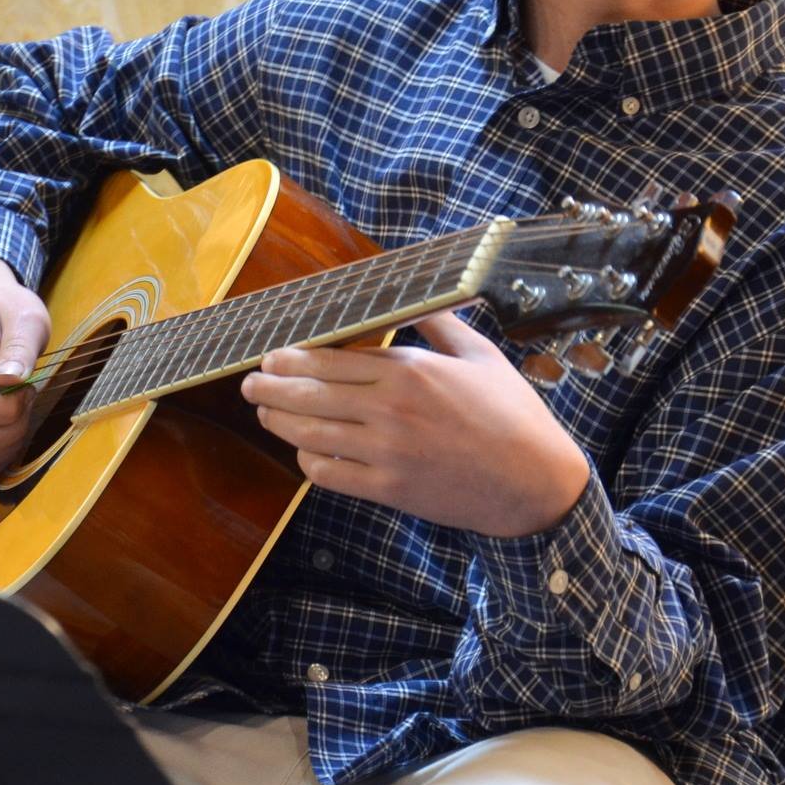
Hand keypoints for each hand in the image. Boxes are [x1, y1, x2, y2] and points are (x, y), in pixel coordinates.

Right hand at [0, 255, 51, 481]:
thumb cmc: (7, 311)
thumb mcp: (25, 316)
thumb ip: (20, 345)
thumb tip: (12, 379)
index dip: (7, 407)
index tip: (26, 386)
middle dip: (12, 430)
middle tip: (25, 398)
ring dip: (8, 445)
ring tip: (19, 412)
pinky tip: (12, 429)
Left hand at [239, 310, 590, 537]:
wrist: (536, 483)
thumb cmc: (512, 416)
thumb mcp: (481, 356)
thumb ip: (440, 324)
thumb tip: (422, 295)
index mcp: (410, 370)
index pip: (331, 360)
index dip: (292, 359)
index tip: (271, 356)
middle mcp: (391, 409)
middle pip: (309, 395)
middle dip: (270, 388)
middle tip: (248, 384)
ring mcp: (387, 452)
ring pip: (310, 435)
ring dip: (279, 423)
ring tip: (265, 415)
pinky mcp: (390, 490)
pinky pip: (330, 475)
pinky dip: (309, 463)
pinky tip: (304, 454)